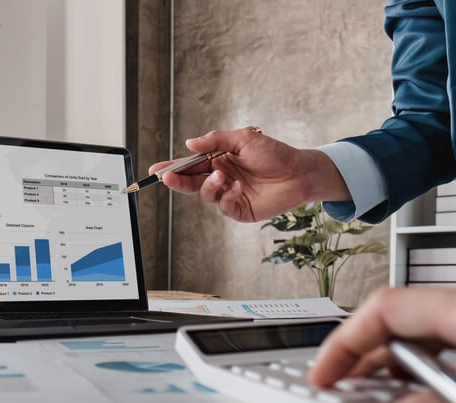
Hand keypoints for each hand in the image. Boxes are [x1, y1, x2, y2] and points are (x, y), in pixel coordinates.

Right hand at [146, 128, 350, 222]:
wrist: (299, 171)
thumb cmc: (274, 153)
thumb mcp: (243, 139)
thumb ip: (215, 140)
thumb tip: (190, 143)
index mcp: (218, 161)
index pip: (190, 165)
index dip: (172, 168)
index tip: (155, 170)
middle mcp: (221, 178)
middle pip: (191, 183)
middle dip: (177, 181)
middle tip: (167, 178)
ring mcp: (229, 195)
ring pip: (206, 195)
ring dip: (209, 186)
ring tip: (222, 176)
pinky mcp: (240, 210)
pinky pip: (224, 207)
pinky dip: (228, 197)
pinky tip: (239, 188)